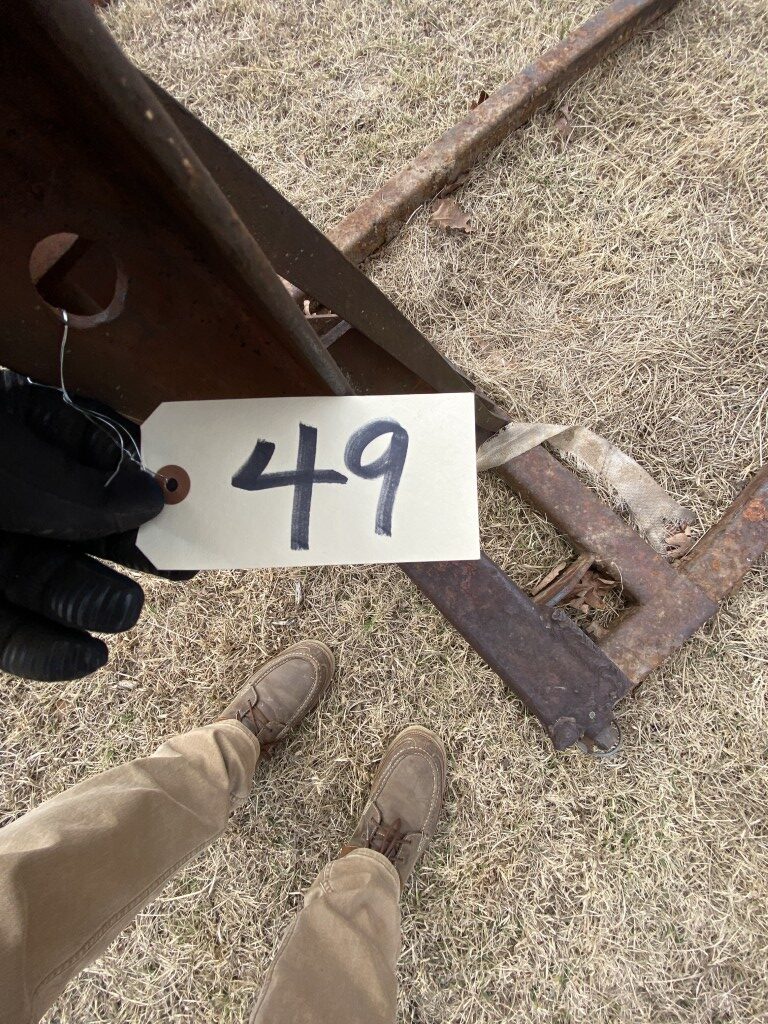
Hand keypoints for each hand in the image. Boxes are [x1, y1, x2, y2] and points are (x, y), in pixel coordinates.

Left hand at [0, 371, 189, 680]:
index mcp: (11, 434)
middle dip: (132, 544)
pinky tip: (87, 657)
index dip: (138, 473)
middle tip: (182, 561)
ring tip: (126, 611)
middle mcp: (4, 496)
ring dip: (96, 600)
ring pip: (49, 581)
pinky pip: (10, 637)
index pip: (86, 448)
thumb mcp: (0, 458)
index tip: (183, 492)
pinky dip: (50, 652)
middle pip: (81, 522)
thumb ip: (70, 483)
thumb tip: (151, 496)